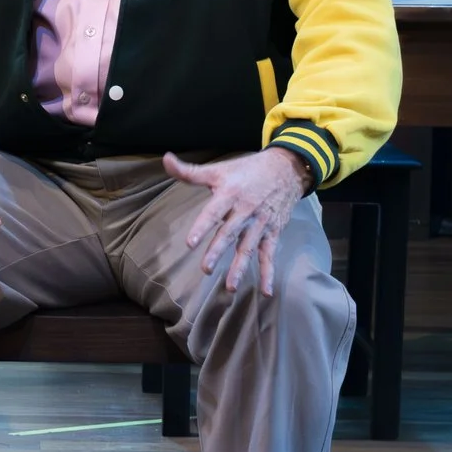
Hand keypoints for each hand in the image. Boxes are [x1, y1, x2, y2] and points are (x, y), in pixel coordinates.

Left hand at [166, 148, 309, 296]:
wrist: (287, 169)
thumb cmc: (247, 170)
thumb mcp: (218, 169)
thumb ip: (189, 171)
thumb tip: (165, 159)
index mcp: (230, 194)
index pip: (213, 212)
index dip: (201, 227)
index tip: (190, 243)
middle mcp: (245, 210)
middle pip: (229, 233)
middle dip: (217, 251)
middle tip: (206, 269)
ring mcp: (260, 223)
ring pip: (248, 247)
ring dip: (240, 267)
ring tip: (230, 286)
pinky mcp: (272, 232)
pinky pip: (269, 254)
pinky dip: (269, 272)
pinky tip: (266, 292)